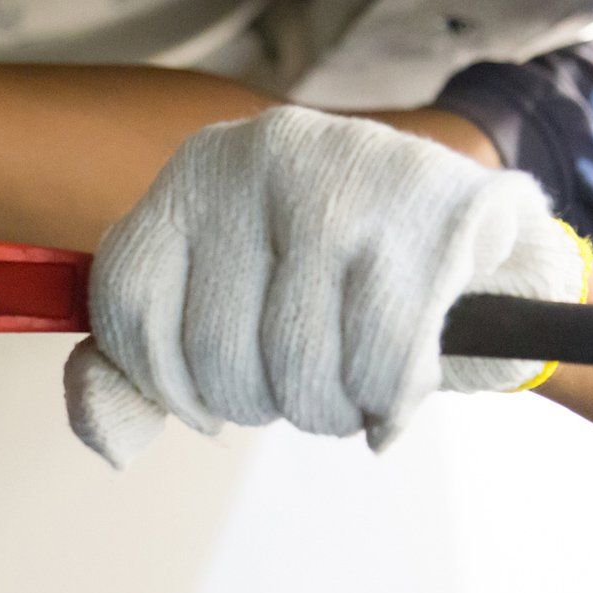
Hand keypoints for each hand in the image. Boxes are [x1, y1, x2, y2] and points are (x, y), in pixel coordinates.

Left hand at [65, 106, 592, 465]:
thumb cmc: (334, 290)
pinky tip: (395, 385)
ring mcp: (346, 173)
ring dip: (328, 408)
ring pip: (296, 366)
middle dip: (260, 400)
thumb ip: (141, 375)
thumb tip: (109, 437)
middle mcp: (259, 155)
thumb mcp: (222, 311)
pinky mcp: (431, 211)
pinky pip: (378, 364)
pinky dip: (387, 402)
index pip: (128, 300)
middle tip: (302, 380)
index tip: (203, 400)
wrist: (484, 247)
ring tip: (351, 381)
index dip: (161, 380)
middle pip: (213, 350)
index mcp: (196, 172)